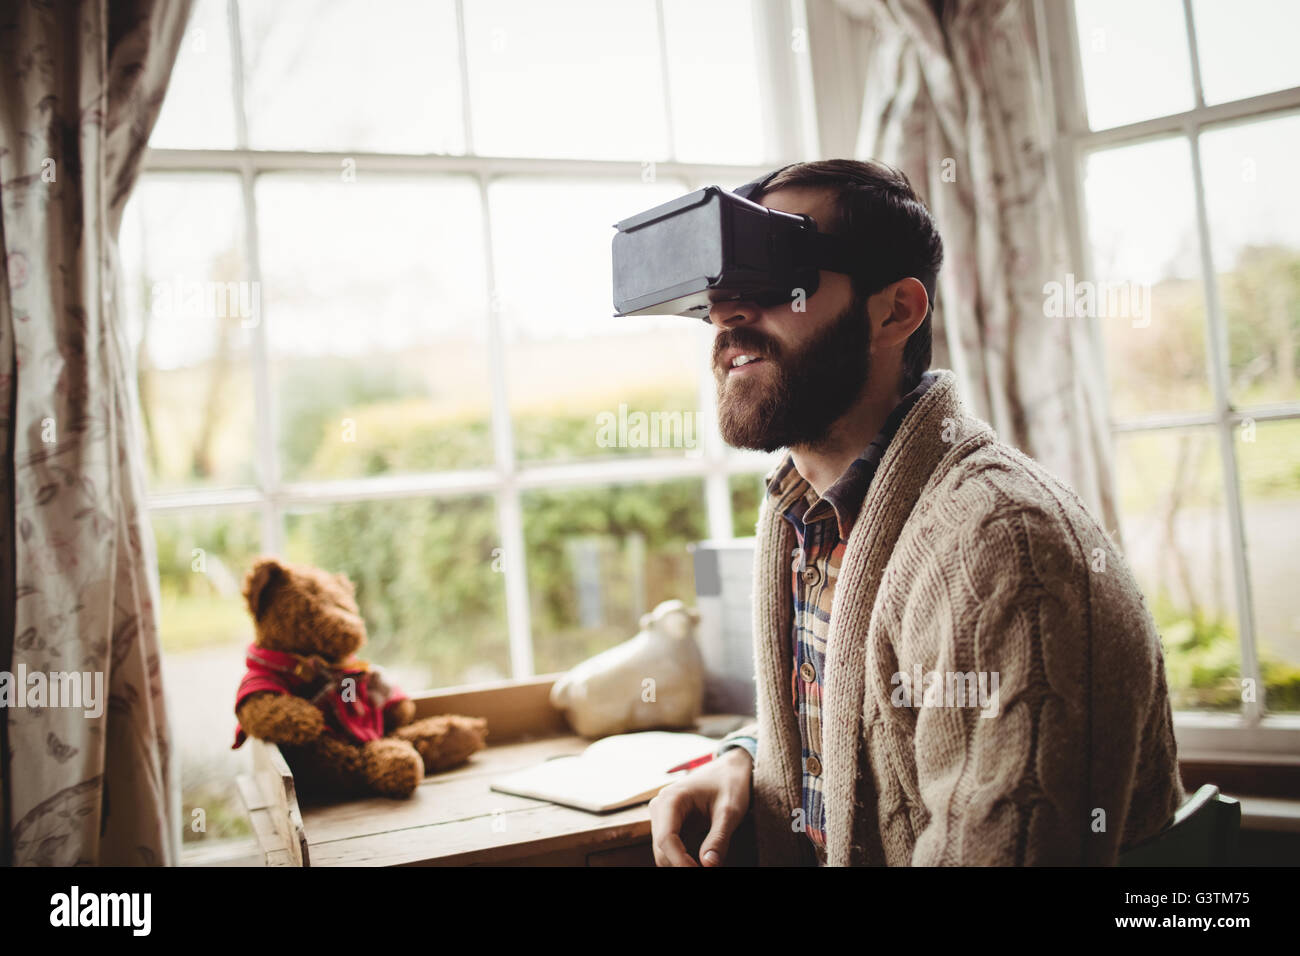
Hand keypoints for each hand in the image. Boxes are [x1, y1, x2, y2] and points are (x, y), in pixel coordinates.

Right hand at [649, 747, 752, 866]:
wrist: (730, 769)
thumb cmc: (731, 784)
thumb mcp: (730, 811)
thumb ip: (719, 838)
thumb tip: (708, 866)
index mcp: (671, 799)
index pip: (666, 839)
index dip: (681, 862)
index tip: (702, 870)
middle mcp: (660, 807)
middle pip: (662, 850)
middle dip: (682, 865)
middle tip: (710, 868)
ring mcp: (662, 816)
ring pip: (664, 853)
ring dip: (682, 864)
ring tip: (708, 864)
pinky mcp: (669, 823)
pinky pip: (670, 849)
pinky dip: (684, 860)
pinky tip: (702, 860)